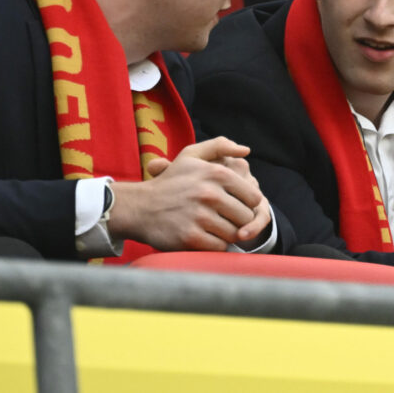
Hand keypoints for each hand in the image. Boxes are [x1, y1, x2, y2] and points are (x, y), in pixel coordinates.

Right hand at [107, 137, 265, 250]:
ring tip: (213, 227)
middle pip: (246, 217)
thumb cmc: (171, 181)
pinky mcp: (191, 237)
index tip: (234, 205)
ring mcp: (200, 216)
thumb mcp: (191, 155)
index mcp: (216, 173)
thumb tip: (246, 151)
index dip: (246, 204)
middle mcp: (210, 193)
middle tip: (224, 219)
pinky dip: (215, 245)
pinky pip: (219, 247)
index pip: (253, 197)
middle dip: (238, 221)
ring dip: (226, 234)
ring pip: (234, 234)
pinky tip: (204, 237)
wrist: (140, 207)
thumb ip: (220, 146)